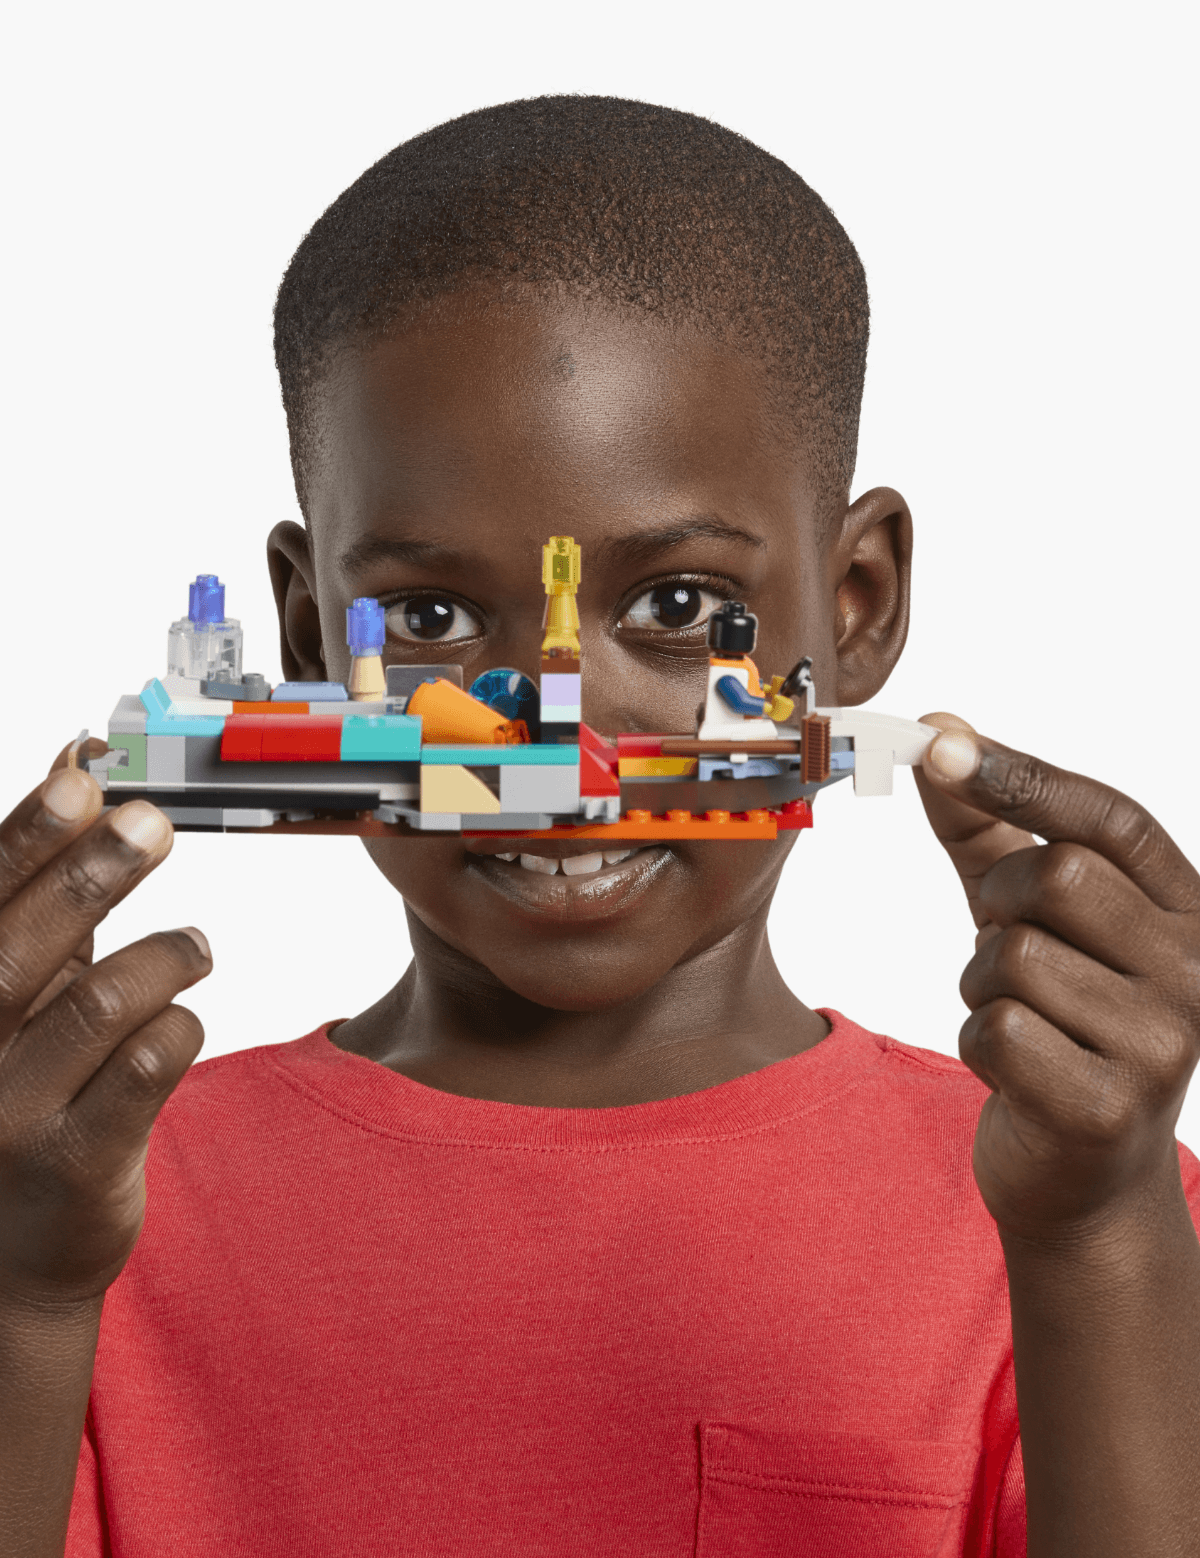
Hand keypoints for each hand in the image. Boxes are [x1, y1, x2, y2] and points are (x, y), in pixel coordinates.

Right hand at [0, 743, 210, 1304]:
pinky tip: (182, 1018)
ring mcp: (7, 1116)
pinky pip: (145, 1071)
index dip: (25, 835)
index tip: (80, 772)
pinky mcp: (73, 1165)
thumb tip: (72, 763)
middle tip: (151, 822)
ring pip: (98, 1005)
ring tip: (194, 945)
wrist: (12, 1254)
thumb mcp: (21, 988)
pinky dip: (178, 1027)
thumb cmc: (23, 1086)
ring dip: (162, 956)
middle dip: (88, 873)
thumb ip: (43, 890)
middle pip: (19, 949)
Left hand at [914, 714, 1199, 1241]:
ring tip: (1020, 1020)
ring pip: (1013, 959)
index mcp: (1187, 912)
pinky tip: (1014, 1071)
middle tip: (1003, 946)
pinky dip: (977, 1045)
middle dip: (998, 906)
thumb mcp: (1027, 915)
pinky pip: (994, 1030)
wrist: (1084, 1176)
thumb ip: (987, 827)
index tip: (939, 741)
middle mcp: (1197, 971)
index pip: (1112, 820)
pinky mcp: (1106, 1109)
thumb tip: (939, 728)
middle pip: (1055, 879)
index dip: (1023, 776)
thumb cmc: (1058, 1020)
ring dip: (981, 985)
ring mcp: (1163, 1045)